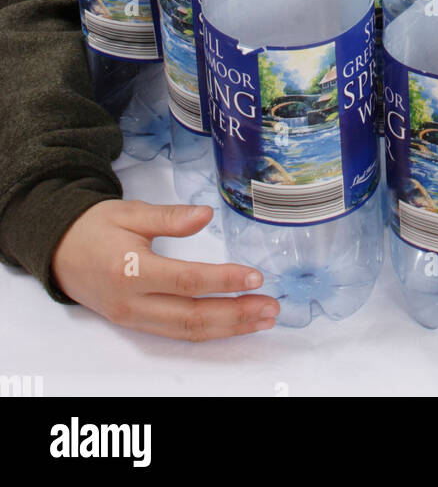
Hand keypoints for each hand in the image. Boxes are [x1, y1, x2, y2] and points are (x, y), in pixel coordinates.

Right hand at [51, 200, 280, 340]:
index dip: (223, 281)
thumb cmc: (95, 227)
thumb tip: (206, 214)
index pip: (186, 282)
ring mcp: (133, 318)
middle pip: (191, 317)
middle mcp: (132, 302)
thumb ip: (170, 217)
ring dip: (228, 328)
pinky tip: (232, 324)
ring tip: (262, 319)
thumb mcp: (130, 212)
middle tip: (270, 307)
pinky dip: (208, 331)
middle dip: (235, 315)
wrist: (59, 250)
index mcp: (131, 270)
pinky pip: (176, 333)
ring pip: (186, 331)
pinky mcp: (135, 324)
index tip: (255, 276)